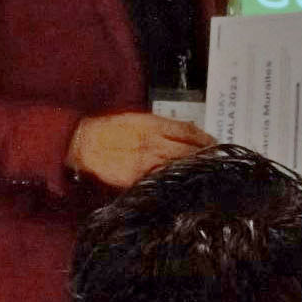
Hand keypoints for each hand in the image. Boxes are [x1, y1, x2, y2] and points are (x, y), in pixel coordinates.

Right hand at [69, 111, 208, 191]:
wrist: (86, 143)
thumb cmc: (111, 129)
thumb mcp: (138, 119)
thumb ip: (162, 125)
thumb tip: (186, 130)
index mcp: (154, 125)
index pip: (188, 131)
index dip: (204, 138)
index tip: (214, 143)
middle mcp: (154, 143)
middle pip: (188, 150)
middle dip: (203, 156)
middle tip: (215, 161)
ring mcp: (147, 162)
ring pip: (178, 166)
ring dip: (192, 169)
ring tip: (204, 172)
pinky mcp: (138, 178)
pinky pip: (162, 179)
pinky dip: (174, 180)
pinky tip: (181, 183)